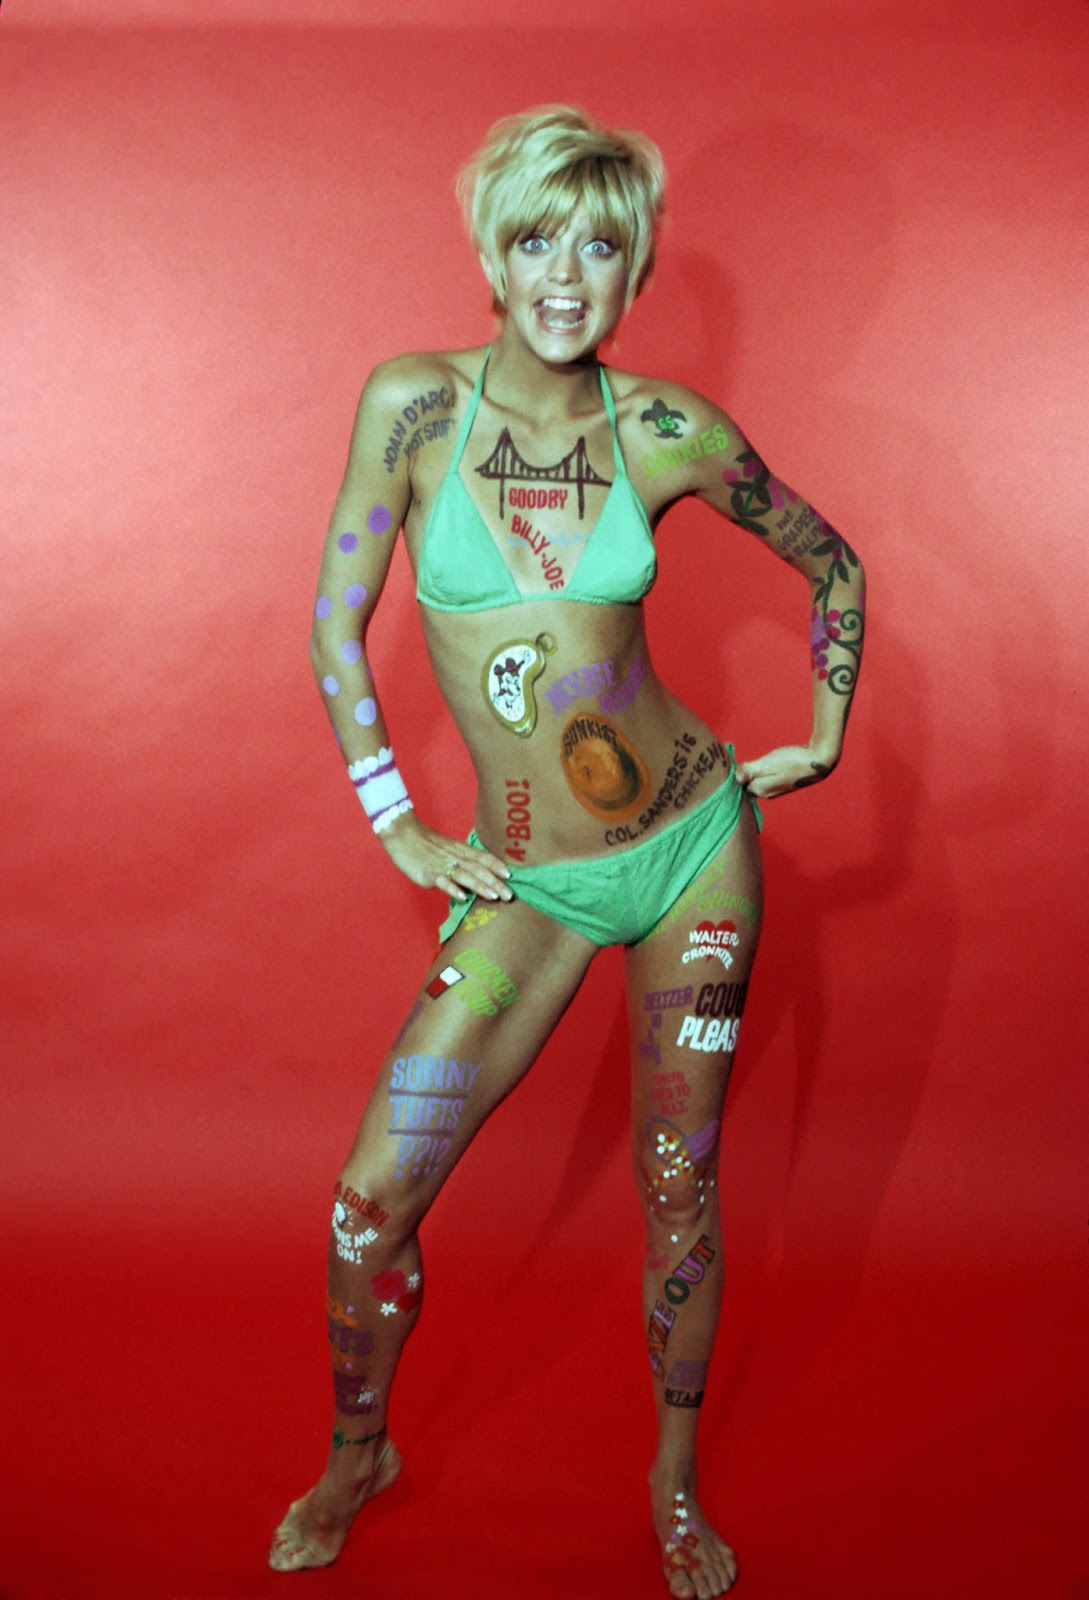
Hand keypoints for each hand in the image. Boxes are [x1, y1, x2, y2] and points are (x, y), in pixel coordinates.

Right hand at [379, 812, 513, 902]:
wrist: (402, 833)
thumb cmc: (426, 844)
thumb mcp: (448, 850)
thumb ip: (463, 862)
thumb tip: (477, 877)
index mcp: (460, 850)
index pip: (483, 857)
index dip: (497, 865)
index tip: (511, 875)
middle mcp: (455, 857)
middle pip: (479, 870)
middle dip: (496, 883)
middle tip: (510, 895)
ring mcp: (442, 865)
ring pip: (465, 876)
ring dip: (480, 886)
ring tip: (494, 896)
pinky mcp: (428, 873)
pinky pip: (443, 881)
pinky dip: (453, 889)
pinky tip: (463, 897)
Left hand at [734, 745, 837, 799]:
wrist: (820, 760)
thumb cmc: (794, 760)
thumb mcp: (768, 763)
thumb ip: (750, 770)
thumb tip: (735, 779)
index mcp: (761, 790)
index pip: (738, 785)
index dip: (734, 773)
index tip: (731, 761)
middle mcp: (767, 794)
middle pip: (746, 785)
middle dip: (741, 775)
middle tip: (736, 760)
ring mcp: (775, 790)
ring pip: (755, 782)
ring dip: (751, 772)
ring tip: (750, 761)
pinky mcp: (782, 783)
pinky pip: (764, 779)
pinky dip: (761, 772)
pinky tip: (763, 764)